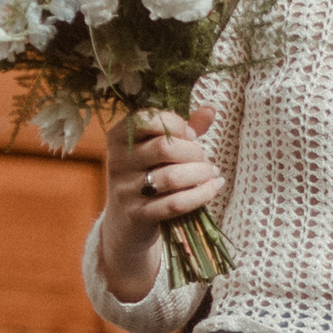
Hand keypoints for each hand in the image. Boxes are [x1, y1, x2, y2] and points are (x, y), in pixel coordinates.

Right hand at [99, 110, 224, 300]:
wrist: (125, 223)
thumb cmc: (148, 176)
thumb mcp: (158, 150)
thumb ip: (183, 129)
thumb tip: (211, 109)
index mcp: (119, 138)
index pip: (148, 119)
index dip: (177, 124)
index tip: (190, 135)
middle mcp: (118, 162)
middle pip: (165, 148)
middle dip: (194, 152)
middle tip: (204, 159)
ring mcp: (126, 190)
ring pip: (171, 177)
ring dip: (201, 174)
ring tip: (211, 174)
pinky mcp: (138, 215)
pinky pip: (175, 204)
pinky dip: (201, 195)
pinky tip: (214, 188)